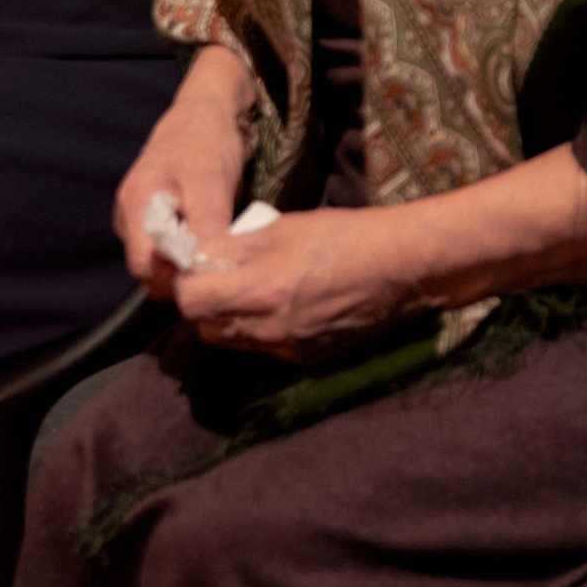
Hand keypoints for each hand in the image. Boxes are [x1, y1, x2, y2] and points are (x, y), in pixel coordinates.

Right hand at [118, 71, 251, 296]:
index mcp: (136, 204)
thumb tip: (203, 269)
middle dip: (182, 272)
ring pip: (159, 261)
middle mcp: (129, 216)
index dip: (175, 276)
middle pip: (149, 269)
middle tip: (220, 260)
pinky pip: (166, 250)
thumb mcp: (212, 183)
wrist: (208, 113)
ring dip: (187, 262)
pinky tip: (210, 239)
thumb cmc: (207, 141)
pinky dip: (187, 251)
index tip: (209, 270)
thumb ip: (205, 227)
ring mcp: (138, 219)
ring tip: (218, 245)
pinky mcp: (154, 220)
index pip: (143, 265)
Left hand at [174, 204, 423, 356]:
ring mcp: (285, 348)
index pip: (190, 300)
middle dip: (204, 301)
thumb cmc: (343, 236)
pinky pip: (260, 348)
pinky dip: (257, 329)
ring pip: (230, 340)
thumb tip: (193, 251)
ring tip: (249, 289)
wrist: (399, 268)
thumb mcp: (281, 228)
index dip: (187, 280)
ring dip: (227, 317)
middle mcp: (267, 328)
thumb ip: (232, 244)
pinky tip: (279, 305)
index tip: (198, 262)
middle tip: (220, 274)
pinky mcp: (303, 358)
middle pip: (204, 326)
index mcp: (260, 290)